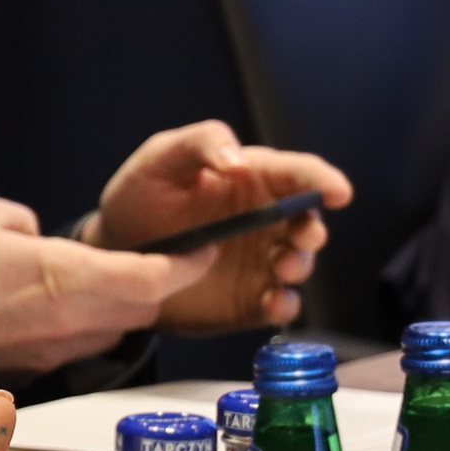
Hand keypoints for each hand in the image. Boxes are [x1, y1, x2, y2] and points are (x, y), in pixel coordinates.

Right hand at [0, 189, 193, 403]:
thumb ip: (19, 215)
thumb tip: (34, 233)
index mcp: (64, 277)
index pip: (153, 278)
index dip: (187, 264)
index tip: (202, 248)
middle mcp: (69, 322)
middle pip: (144, 308)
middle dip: (161, 285)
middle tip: (162, 259)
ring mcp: (53, 351)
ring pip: (116, 329)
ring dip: (124, 307)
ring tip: (110, 280)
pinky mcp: (34, 370)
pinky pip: (80, 344)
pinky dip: (86, 324)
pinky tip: (59, 306)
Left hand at [76, 123, 352, 333]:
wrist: (111, 256)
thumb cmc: (139, 198)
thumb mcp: (159, 159)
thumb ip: (200, 145)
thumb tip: (240, 163)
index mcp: (252, 179)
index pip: (297, 174)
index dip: (323, 180)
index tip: (338, 192)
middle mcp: (265, 221)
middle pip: (306, 222)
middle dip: (313, 229)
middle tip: (304, 236)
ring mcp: (260, 262)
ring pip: (298, 264)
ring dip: (299, 266)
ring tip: (282, 268)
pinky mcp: (250, 299)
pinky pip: (279, 305)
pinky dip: (284, 306)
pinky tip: (273, 303)